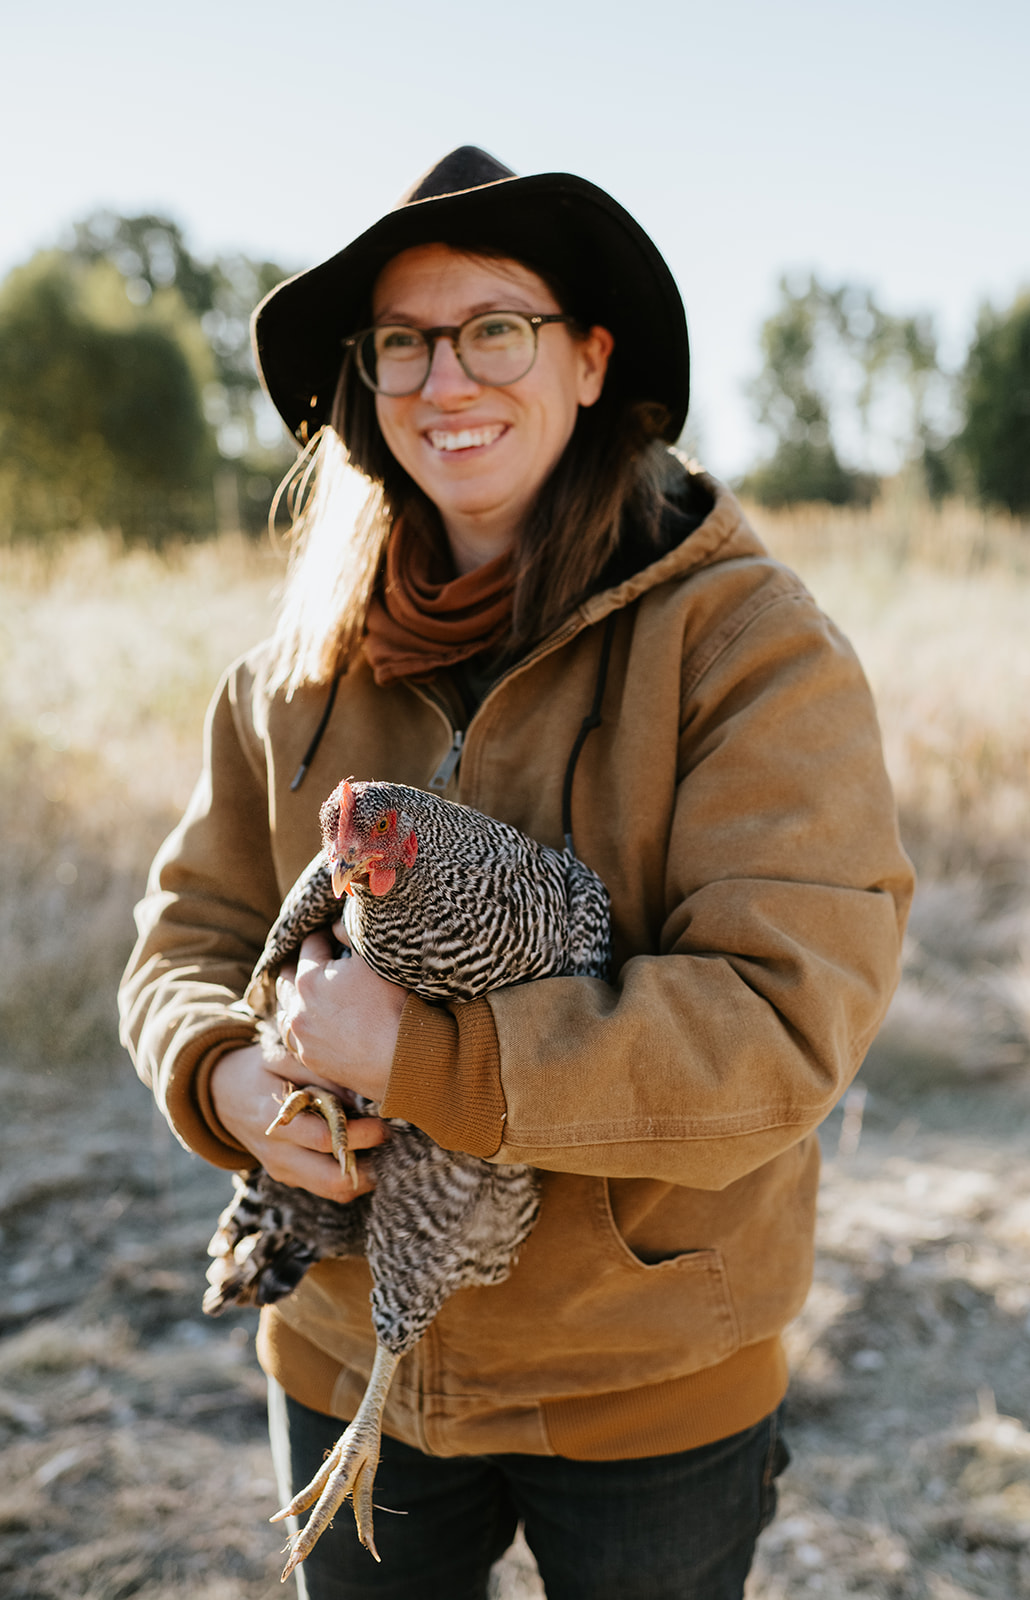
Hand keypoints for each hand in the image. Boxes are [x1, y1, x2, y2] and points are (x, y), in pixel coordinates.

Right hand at [209, 1040, 387, 1202]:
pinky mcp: (289, 1177)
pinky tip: (365, 1153)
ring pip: (333, 1191)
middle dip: (369, 1165)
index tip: (385, 1122)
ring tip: (383, 1150)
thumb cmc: (259, 1070)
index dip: (359, 1134)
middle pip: (331, 1179)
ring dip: (363, 1175)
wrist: (222, 1095)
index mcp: (273, 1121)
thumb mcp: (282, 1057)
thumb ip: (318, 1072)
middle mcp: (277, 1154)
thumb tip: (358, 1093)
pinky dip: (350, 1176)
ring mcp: (282, 1170)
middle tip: (390, 1141)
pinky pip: (326, 1188)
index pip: (323, 1139)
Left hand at [275, 922, 407, 1105]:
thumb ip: (349, 934)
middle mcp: (297, 1007)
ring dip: (294, 996)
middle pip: (286, 975)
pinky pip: (293, 1037)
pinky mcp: (309, 1059)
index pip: (310, 944)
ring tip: (311, 993)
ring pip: (284, 1008)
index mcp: (310, 978)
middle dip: (300, 965)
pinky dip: (299, 1025)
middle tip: (319, 963)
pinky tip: (311, 1022)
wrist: (401, 1058)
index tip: (333, 937)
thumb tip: (334, 924)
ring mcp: (301, 1036)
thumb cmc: (392, 1005)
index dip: (324, 937)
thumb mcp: (374, 960)